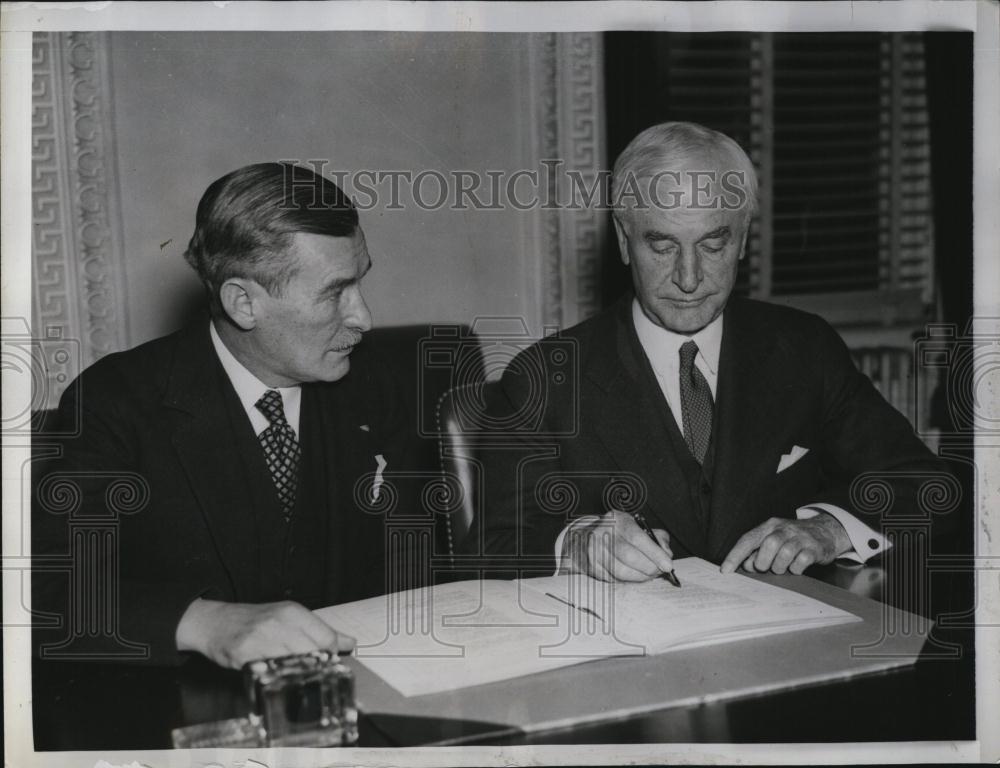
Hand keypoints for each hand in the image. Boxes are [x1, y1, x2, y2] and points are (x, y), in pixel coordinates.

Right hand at [175, 599, 354, 668]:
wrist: (216, 623)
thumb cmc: (256, 621)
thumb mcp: (290, 618)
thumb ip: (320, 631)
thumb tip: (350, 643)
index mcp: (293, 612)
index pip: (326, 637)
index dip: (330, 654)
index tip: (326, 661)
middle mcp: (279, 622)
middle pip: (312, 652)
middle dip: (315, 666)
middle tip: (309, 671)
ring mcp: (260, 638)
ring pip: (293, 663)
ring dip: (296, 673)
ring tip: (291, 673)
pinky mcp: (244, 655)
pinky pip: (268, 672)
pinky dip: (275, 677)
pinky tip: (274, 674)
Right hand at [567, 510, 673, 581]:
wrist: (587, 539)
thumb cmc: (618, 533)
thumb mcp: (636, 526)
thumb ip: (655, 536)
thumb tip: (666, 553)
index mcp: (616, 519)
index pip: (637, 537)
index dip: (654, 552)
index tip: (668, 564)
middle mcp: (602, 533)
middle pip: (629, 556)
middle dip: (650, 567)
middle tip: (660, 571)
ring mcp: (594, 551)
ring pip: (622, 572)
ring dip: (641, 576)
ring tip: (649, 574)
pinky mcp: (592, 567)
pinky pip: (615, 579)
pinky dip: (629, 580)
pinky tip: (635, 575)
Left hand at [720, 514, 851, 574]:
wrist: (825, 530)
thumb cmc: (792, 538)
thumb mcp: (773, 538)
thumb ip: (758, 550)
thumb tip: (747, 566)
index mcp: (769, 526)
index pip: (748, 540)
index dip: (735, 555)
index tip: (725, 571)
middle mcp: (784, 529)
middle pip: (768, 545)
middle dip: (763, 562)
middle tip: (766, 568)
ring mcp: (800, 537)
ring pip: (784, 553)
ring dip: (780, 567)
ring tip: (781, 568)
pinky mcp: (815, 548)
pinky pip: (801, 561)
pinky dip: (796, 568)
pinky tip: (796, 567)